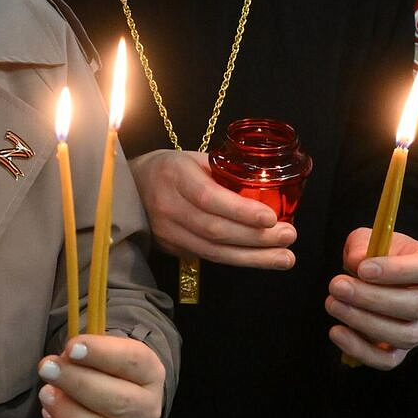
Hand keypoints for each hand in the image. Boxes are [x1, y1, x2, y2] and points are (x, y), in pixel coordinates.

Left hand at [37, 335, 163, 417]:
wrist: (114, 398)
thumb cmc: (104, 370)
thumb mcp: (101, 351)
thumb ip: (84, 352)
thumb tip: (61, 359)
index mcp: (150, 373)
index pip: (134, 361)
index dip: (102, 353)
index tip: (71, 348)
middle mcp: (147, 408)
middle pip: (118, 401)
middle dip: (77, 383)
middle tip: (48, 368)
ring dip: (69, 414)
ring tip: (46, 394)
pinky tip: (49, 417)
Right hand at [127, 149, 295, 268]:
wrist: (129, 188)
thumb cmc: (170, 169)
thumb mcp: (194, 159)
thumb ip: (224, 171)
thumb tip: (266, 183)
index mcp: (175, 175)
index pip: (209, 197)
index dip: (240, 211)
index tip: (271, 217)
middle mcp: (168, 206)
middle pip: (215, 230)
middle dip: (256, 238)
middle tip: (289, 237)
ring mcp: (168, 232)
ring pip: (213, 251)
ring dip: (253, 258)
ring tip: (284, 258)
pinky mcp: (171, 249)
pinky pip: (208, 257)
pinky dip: (237, 259)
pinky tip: (260, 259)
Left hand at [326, 229, 417, 369]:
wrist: (372, 277)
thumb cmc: (373, 256)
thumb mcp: (366, 240)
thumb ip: (362, 247)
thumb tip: (358, 263)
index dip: (398, 271)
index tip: (363, 269)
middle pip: (416, 306)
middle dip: (372, 298)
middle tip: (337, 286)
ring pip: (404, 335)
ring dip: (364, 322)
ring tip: (333, 304)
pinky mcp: (402, 349)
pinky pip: (388, 360)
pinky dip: (361, 350)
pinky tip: (337, 332)